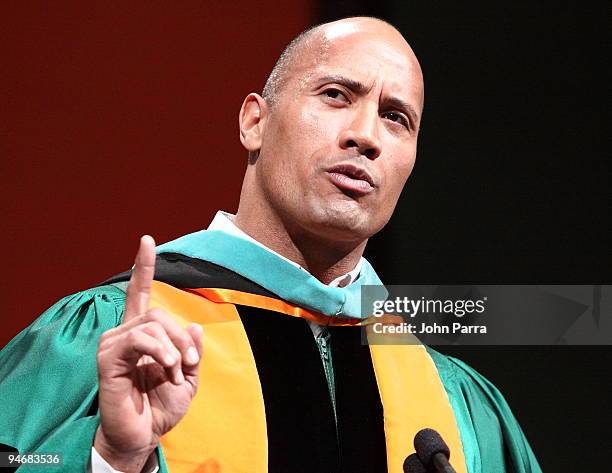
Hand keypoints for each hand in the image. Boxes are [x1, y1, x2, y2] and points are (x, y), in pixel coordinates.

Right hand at [94, 235, 202, 472]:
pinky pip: (140, 340)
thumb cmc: (162, 406)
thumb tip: (194, 325)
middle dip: (182, 338)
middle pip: (159, 313)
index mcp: (143, 334)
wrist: (144, 435)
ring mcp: (114, 344)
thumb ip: (191, 350)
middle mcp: (125, 333)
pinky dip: (161, 352)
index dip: (143, 266)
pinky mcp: (108, 358)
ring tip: (177, 373)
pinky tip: (167, 369)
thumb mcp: (189, 376)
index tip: (147, 240)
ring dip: (174, 349)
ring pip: (152, 324)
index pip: (140, 293)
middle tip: (190, 364)